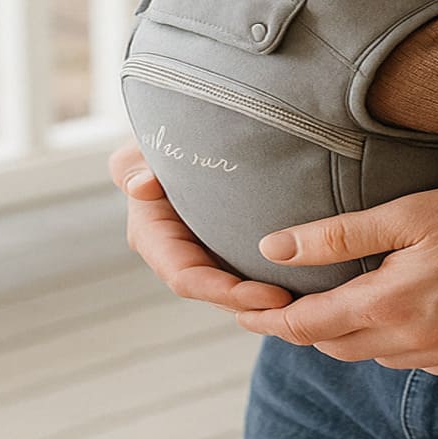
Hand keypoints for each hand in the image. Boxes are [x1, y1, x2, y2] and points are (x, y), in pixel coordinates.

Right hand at [108, 141, 292, 311]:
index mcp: (154, 236)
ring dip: (262, 299)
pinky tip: (304, 283)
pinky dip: (269, 278)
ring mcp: (203, 251)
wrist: (179, 133)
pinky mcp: (226, 243)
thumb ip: (133, 166)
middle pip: (216, 291)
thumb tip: (142, 186)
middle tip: (295, 305)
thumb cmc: (159, 138)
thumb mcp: (141, 149)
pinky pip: (247, 268)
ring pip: (233, 287)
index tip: (269, 295)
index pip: (188, 277)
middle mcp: (177, 252)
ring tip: (304, 301)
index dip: (225, 292)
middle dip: (251, 303)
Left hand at [235, 184, 437, 374]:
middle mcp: (411, 345)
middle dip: (309, 327)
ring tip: (351, 300)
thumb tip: (273, 246)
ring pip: (378, 356)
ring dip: (356, 333)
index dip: (271, 316)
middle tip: (292, 300)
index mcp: (388, 307)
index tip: (248, 305)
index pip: (306, 326)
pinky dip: (401, 341)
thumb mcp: (414, 213)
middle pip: (337, 347)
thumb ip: (341, 234)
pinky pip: (420, 361)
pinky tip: (413, 312)